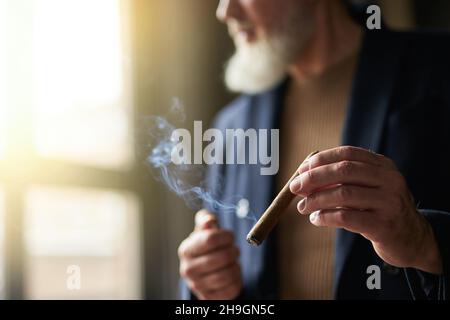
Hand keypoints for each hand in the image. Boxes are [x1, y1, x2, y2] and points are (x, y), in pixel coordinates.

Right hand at [178, 209, 242, 298]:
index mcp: (186, 250)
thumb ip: (206, 220)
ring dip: (236, 265)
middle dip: (233, 251)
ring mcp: (197, 285)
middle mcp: (188, 269)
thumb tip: (209, 220)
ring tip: (233, 261)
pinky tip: (232, 273)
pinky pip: (231, 289)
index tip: (230, 236)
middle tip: (234, 249)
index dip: (227, 236)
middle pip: (222, 257)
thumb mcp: (203, 231)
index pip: (211, 239)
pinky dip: (237, 279)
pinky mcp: (209, 297)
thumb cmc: (205, 247)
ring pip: (227, 274)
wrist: (201, 272)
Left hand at [289, 146, 442, 274]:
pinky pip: (346, 217)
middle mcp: (389, 179)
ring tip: (303, 208)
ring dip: (316, 200)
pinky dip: (325, 217)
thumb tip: (301, 180)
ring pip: (343, 194)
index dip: (321, 159)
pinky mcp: (384, 225)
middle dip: (314, 178)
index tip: (302, 169)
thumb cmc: (378, 210)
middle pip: (344, 171)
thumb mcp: (365, 189)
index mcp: (383, 165)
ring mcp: (389, 202)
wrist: (411, 238)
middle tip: (294, 187)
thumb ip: (339, 182)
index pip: (347, 154)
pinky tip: (316, 219)